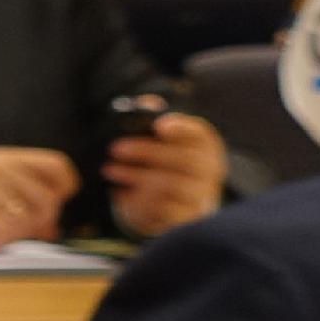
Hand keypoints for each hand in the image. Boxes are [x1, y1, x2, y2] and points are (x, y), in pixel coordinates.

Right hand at [0, 145, 75, 246]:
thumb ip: (20, 203)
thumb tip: (53, 227)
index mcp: (3, 159)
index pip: (57, 167)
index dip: (63, 189)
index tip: (54, 205)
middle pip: (48, 196)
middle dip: (43, 220)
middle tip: (26, 231)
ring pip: (31, 215)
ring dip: (22, 232)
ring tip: (3, 236)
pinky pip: (7, 228)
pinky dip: (2, 240)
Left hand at [104, 111, 226, 233]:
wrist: (176, 206)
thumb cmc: (164, 165)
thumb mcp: (160, 143)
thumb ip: (152, 120)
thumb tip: (146, 102)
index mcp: (206, 146)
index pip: (200, 133)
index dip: (182, 128)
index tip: (159, 125)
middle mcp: (209, 170)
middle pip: (184, 159)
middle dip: (147, 151)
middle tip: (116, 147)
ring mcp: (200, 196)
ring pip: (172, 185)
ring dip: (136, 176)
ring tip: (110, 170)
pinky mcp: (185, 218)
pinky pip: (163, 211)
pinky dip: (138, 201)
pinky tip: (120, 193)